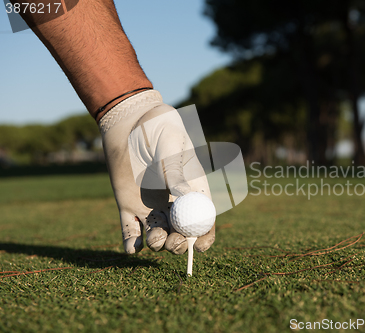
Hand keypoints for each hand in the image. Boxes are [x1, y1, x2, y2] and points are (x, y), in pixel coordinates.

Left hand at [99, 90, 214, 253]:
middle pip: (181, 233)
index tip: (199, 246)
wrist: (130, 121)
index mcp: (192, 189)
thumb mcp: (170, 146)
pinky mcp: (128, 206)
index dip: (204, 235)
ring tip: (154, 238)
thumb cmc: (159, 127)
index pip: (203, 218)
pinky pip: (130, 230)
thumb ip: (175, 171)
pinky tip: (132, 248)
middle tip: (173, 242)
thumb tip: (184, 197)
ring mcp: (151, 206)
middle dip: (179, 244)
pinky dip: (132, 243)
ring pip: (158, 235)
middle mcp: (173, 202)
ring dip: (158, 244)